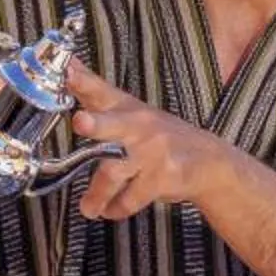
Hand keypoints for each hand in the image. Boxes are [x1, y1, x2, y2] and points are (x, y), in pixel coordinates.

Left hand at [64, 58, 225, 218]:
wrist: (209, 161)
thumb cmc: (158, 135)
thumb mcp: (130, 110)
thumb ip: (96, 94)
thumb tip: (67, 66)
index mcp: (126, 108)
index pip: (100, 91)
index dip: (82, 80)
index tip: (66, 70)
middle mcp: (139, 125)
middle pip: (112, 124)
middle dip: (95, 123)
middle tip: (80, 122)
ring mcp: (153, 151)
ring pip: (113, 172)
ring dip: (96, 194)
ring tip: (88, 208)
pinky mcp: (164, 176)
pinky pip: (130, 198)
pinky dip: (117, 208)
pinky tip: (111, 209)